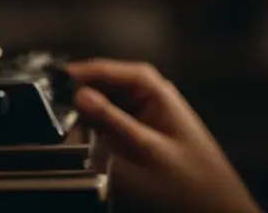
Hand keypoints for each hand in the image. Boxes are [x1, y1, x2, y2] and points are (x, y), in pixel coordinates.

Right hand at [66, 59, 261, 212]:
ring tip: (69, 127)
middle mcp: (148, 98)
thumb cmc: (192, 182)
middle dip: (79, 95)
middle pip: (102, 85)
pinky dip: (95, 132)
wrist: (215, 209)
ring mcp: (142, 118)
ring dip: (86, 115)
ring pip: (102, 107)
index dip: (79, 72)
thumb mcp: (146, 150)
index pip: (108, 69)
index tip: (52, 80)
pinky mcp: (137, 138)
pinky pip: (108, 127)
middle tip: (54, 108)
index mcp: (155, 91)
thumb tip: (80, 96)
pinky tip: (87, 142)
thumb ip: (112, 121)